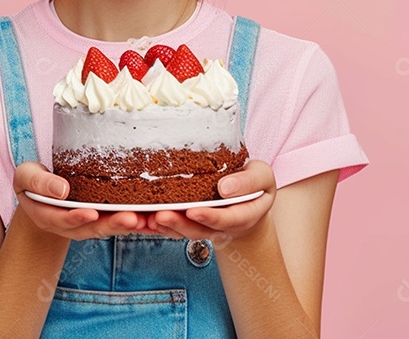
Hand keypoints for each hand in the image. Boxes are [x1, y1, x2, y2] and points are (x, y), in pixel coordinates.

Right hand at [13, 161, 159, 240]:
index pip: (63, 220)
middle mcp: (71, 225)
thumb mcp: (27, 177)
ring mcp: (88, 223)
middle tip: (130, 219)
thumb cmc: (34, 180)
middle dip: (112, 224)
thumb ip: (39, 182)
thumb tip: (61, 190)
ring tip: (147, 220)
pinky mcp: (103, 218)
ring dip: (129, 225)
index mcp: (49, 216)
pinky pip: (120, 221)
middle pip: (93, 228)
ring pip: (110, 227)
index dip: (77, 217)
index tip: (90, 213)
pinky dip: (137, 222)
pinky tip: (154, 219)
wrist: (43, 189)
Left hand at [146, 159, 275, 240]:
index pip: (228, 219)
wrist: (246, 197)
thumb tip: (225, 188)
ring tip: (149, 218)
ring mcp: (206, 227)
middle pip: (201, 229)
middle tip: (161, 216)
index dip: (211, 217)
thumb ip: (249, 181)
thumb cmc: (253, 183)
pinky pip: (175, 229)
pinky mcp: (191, 223)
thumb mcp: (261, 177)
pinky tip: (146, 219)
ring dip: (167, 226)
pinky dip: (161, 226)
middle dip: (180, 224)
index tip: (194, 211)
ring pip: (185, 231)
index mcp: (244, 215)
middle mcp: (223, 226)